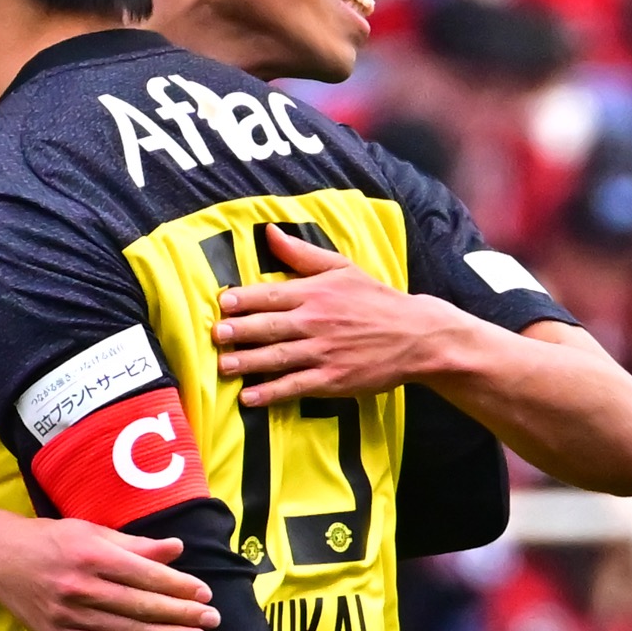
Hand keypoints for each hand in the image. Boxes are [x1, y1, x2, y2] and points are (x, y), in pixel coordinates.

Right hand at [0, 511, 217, 630]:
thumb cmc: (49, 539)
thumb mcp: (90, 530)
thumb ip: (135, 543)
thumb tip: (177, 548)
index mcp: (91, 553)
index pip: (145, 574)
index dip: (178, 586)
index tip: (205, 594)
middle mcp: (80, 585)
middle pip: (140, 605)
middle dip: (181, 615)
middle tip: (212, 621)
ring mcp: (68, 614)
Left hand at [212, 225, 458, 405]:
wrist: (416, 335)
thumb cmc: (375, 299)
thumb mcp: (341, 268)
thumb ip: (302, 254)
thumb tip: (269, 233)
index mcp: (315, 293)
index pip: (271, 294)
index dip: (244, 299)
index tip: (222, 303)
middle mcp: (315, 322)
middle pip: (269, 327)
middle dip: (239, 331)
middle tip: (215, 335)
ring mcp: (323, 352)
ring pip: (277, 357)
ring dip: (248, 362)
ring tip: (223, 366)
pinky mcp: (332, 379)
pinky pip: (296, 386)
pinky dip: (272, 393)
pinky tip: (250, 398)